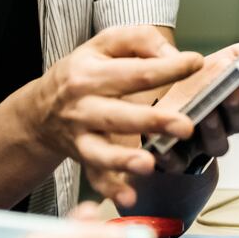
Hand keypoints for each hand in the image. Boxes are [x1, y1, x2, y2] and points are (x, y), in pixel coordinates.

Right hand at [30, 26, 203, 206]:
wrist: (42, 108)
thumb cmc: (83, 72)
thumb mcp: (104, 44)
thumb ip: (139, 40)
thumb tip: (172, 56)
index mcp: (91, 74)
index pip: (134, 72)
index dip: (167, 69)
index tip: (196, 64)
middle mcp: (83, 106)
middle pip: (119, 115)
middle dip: (152, 121)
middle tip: (185, 126)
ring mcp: (81, 136)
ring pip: (101, 151)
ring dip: (125, 159)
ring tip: (149, 163)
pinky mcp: (83, 158)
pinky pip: (95, 177)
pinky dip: (110, 188)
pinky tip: (128, 197)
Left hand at [151, 33, 238, 173]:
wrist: (161, 114)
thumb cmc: (192, 88)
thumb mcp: (216, 63)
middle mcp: (227, 123)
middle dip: (238, 104)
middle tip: (231, 90)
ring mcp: (205, 142)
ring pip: (218, 143)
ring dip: (214, 128)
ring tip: (207, 113)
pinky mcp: (179, 158)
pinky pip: (179, 162)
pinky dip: (173, 156)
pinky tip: (166, 144)